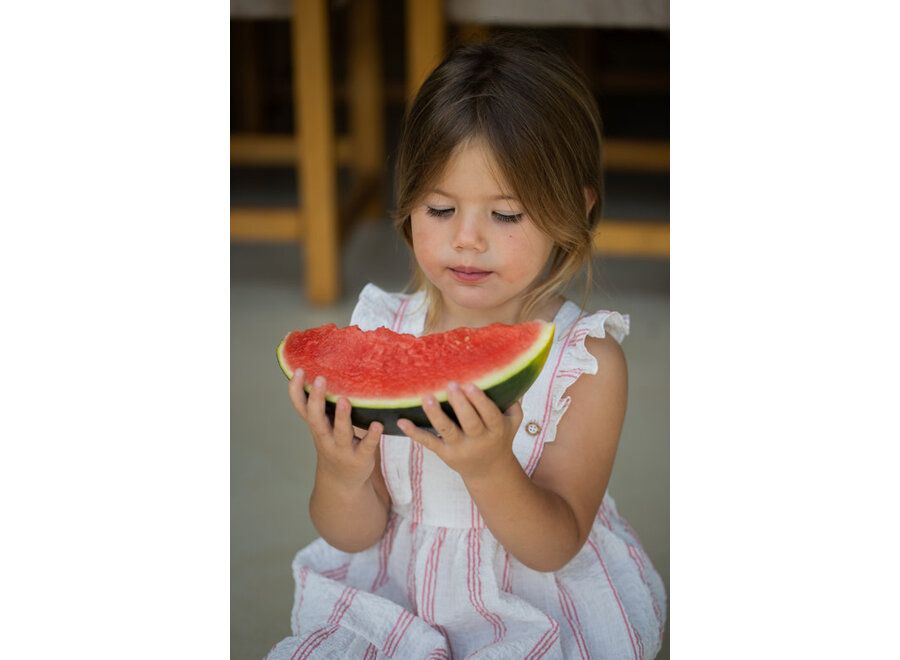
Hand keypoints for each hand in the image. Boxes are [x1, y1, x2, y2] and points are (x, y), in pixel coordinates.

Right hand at [289, 368, 382, 488]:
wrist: (342, 482)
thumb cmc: (333, 444)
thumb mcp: (323, 427)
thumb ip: (322, 406)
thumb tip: (323, 370)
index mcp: (316, 426)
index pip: (301, 407)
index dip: (296, 391)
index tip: (299, 371)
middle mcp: (325, 437)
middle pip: (316, 419)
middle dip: (317, 400)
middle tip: (321, 380)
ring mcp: (342, 449)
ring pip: (341, 433)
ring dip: (342, 417)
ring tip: (344, 400)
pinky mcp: (361, 458)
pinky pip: (366, 446)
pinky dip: (371, 436)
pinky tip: (378, 424)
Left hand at [397, 382, 522, 480]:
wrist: (490, 471)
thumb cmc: (500, 436)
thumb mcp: (512, 422)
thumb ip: (514, 400)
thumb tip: (512, 372)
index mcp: (496, 430)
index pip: (490, 415)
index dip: (480, 401)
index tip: (471, 385)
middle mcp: (479, 440)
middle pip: (470, 423)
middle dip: (460, 404)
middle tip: (451, 385)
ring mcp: (459, 448)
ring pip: (447, 431)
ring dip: (435, 414)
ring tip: (426, 397)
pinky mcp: (444, 453)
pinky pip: (429, 442)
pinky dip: (414, 433)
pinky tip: (402, 421)